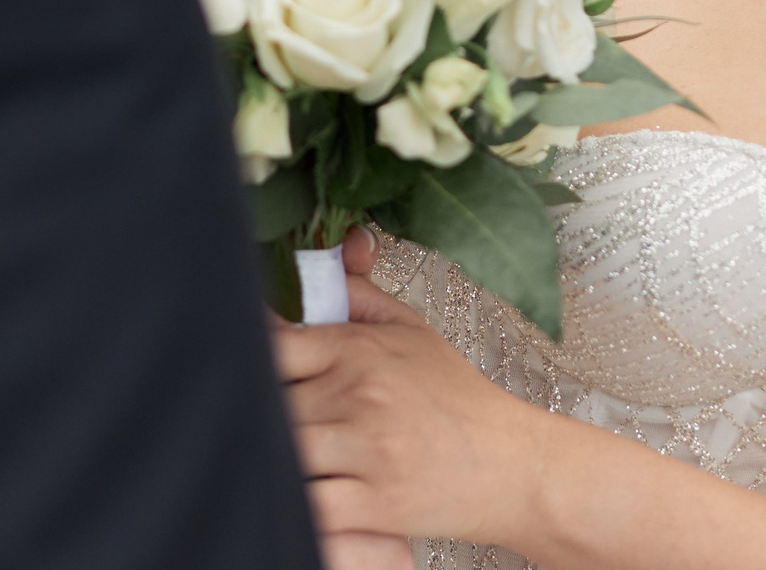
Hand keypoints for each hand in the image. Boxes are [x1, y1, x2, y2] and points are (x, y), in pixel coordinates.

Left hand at [274, 231, 557, 551]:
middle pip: (268, 406)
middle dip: (261, 418)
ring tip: (283, 463)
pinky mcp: (377, 503)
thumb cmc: (457, 398)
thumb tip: (316, 258)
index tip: (253, 379)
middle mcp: (359, 394)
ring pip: (283, 456)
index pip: (270, 349)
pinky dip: (298, 507)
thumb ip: (353, 293)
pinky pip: (311, 507)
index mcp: (358, 349)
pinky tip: (305, 498)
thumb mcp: (409, 330)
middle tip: (259, 426)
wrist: (513, 464)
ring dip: (277, 462)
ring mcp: (368, 449)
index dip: (252, 366)